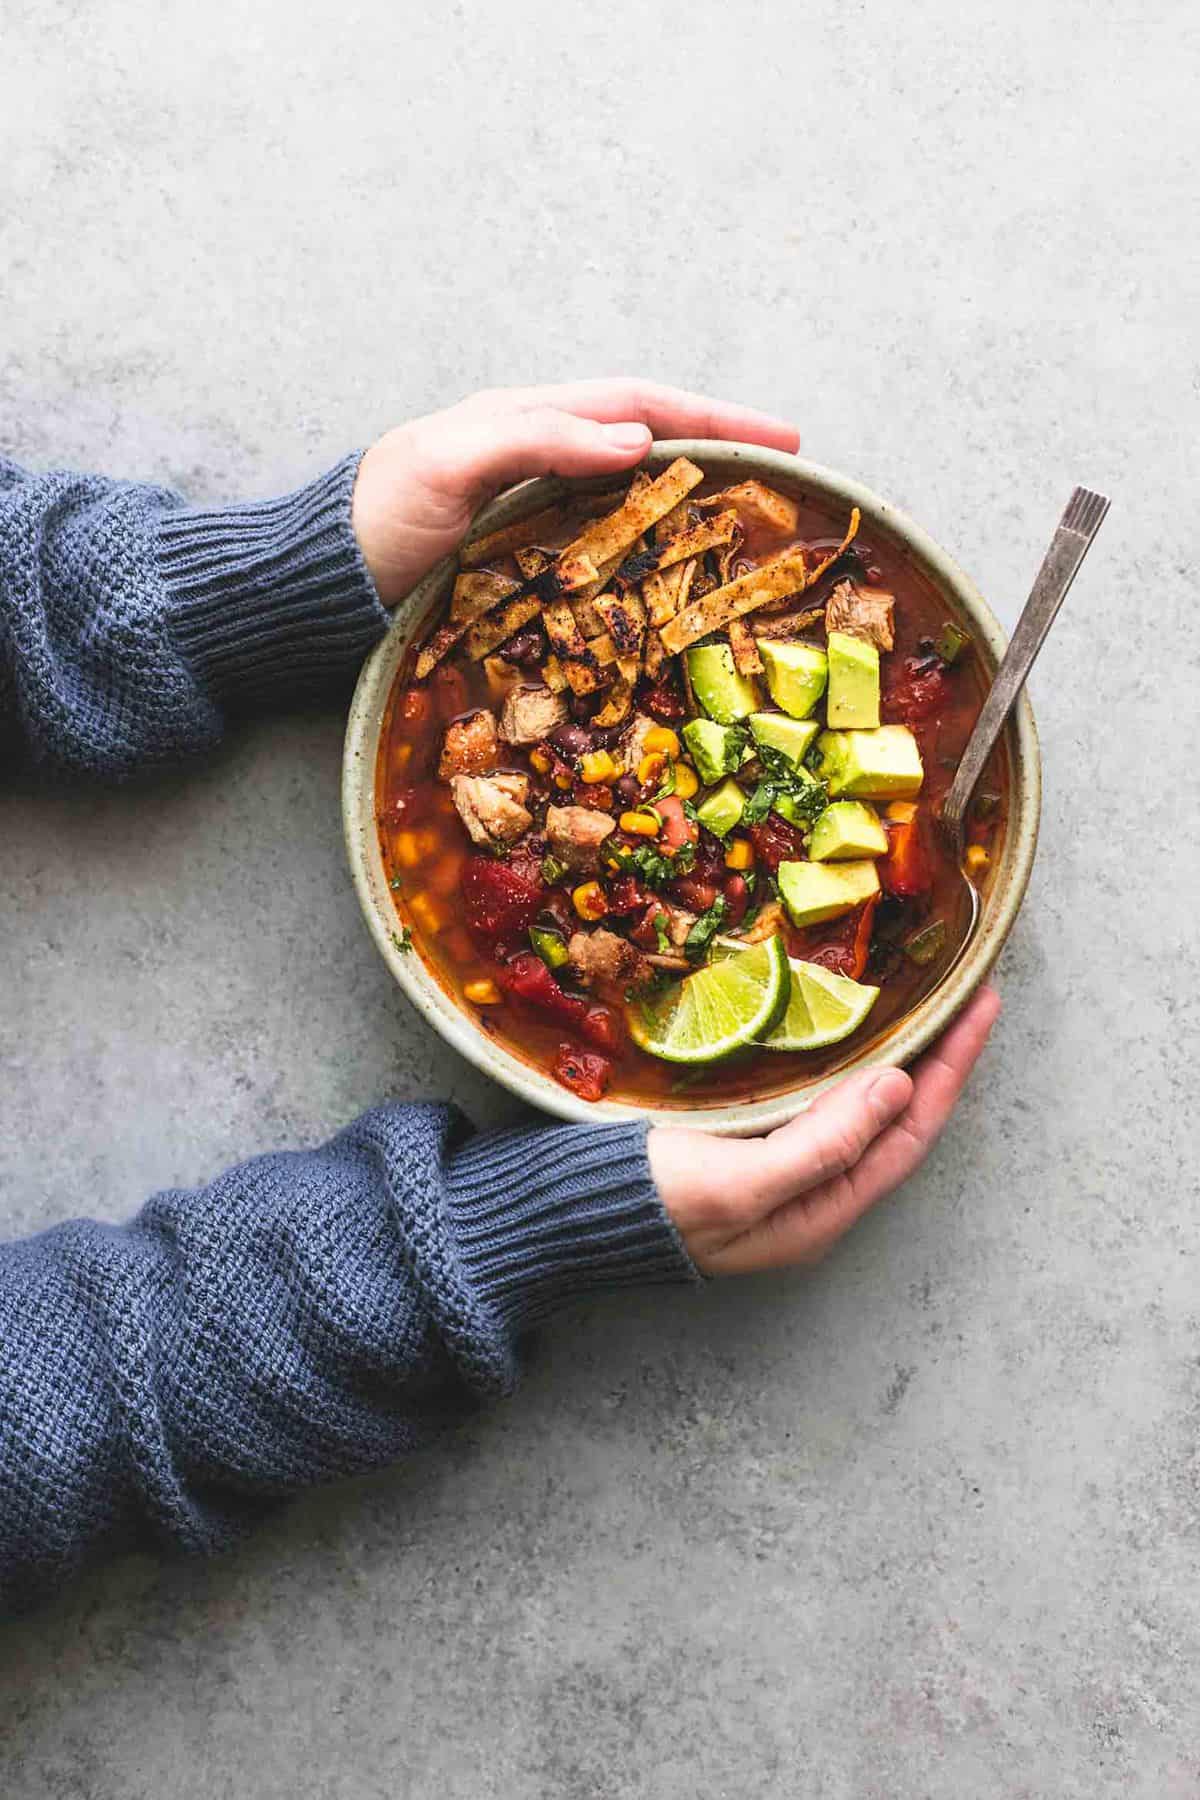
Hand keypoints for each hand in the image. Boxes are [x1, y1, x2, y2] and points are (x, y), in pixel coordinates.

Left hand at [351, 379, 799, 605]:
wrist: (317, 583)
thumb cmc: (372, 517)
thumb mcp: (448, 464)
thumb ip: (535, 440)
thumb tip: (636, 439)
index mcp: (523, 419)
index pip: (638, 403)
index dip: (712, 417)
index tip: (780, 435)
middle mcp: (537, 456)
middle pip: (647, 439)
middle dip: (719, 449)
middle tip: (788, 470)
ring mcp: (531, 507)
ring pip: (631, 491)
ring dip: (692, 497)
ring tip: (749, 516)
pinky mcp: (520, 557)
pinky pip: (602, 542)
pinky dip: (647, 547)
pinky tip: (673, 573)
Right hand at [648, 986, 1000, 1275]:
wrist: (564, 1216)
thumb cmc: (649, 1203)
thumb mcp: (740, 1182)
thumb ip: (822, 1142)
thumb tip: (899, 1087)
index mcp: (819, 1213)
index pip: (910, 1136)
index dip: (952, 1071)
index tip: (981, 1008)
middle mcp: (809, 1196)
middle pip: (894, 1123)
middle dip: (936, 1062)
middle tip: (965, 996)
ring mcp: (776, 1171)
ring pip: (858, 1111)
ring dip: (896, 1059)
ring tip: (925, 1008)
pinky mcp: (744, 1145)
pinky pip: (818, 1101)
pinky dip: (845, 1062)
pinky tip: (847, 1033)